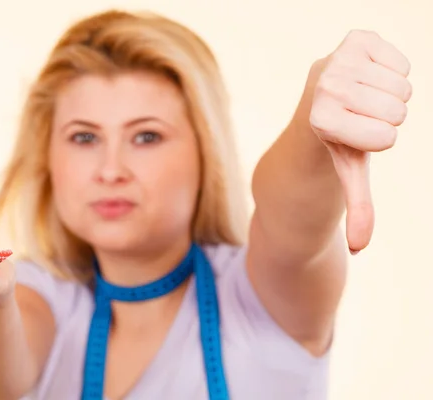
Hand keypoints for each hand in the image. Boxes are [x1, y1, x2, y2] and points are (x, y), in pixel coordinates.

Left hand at [309, 30, 411, 252]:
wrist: (320, 104)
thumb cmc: (337, 143)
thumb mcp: (349, 174)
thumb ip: (357, 209)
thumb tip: (358, 249)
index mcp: (320, 119)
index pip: (386, 137)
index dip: (378, 141)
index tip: (353, 136)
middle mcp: (324, 85)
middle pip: (398, 110)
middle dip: (386, 118)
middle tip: (359, 117)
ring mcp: (339, 58)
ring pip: (404, 86)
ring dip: (390, 96)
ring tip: (361, 99)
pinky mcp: (356, 39)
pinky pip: (404, 62)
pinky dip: (394, 73)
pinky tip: (366, 78)